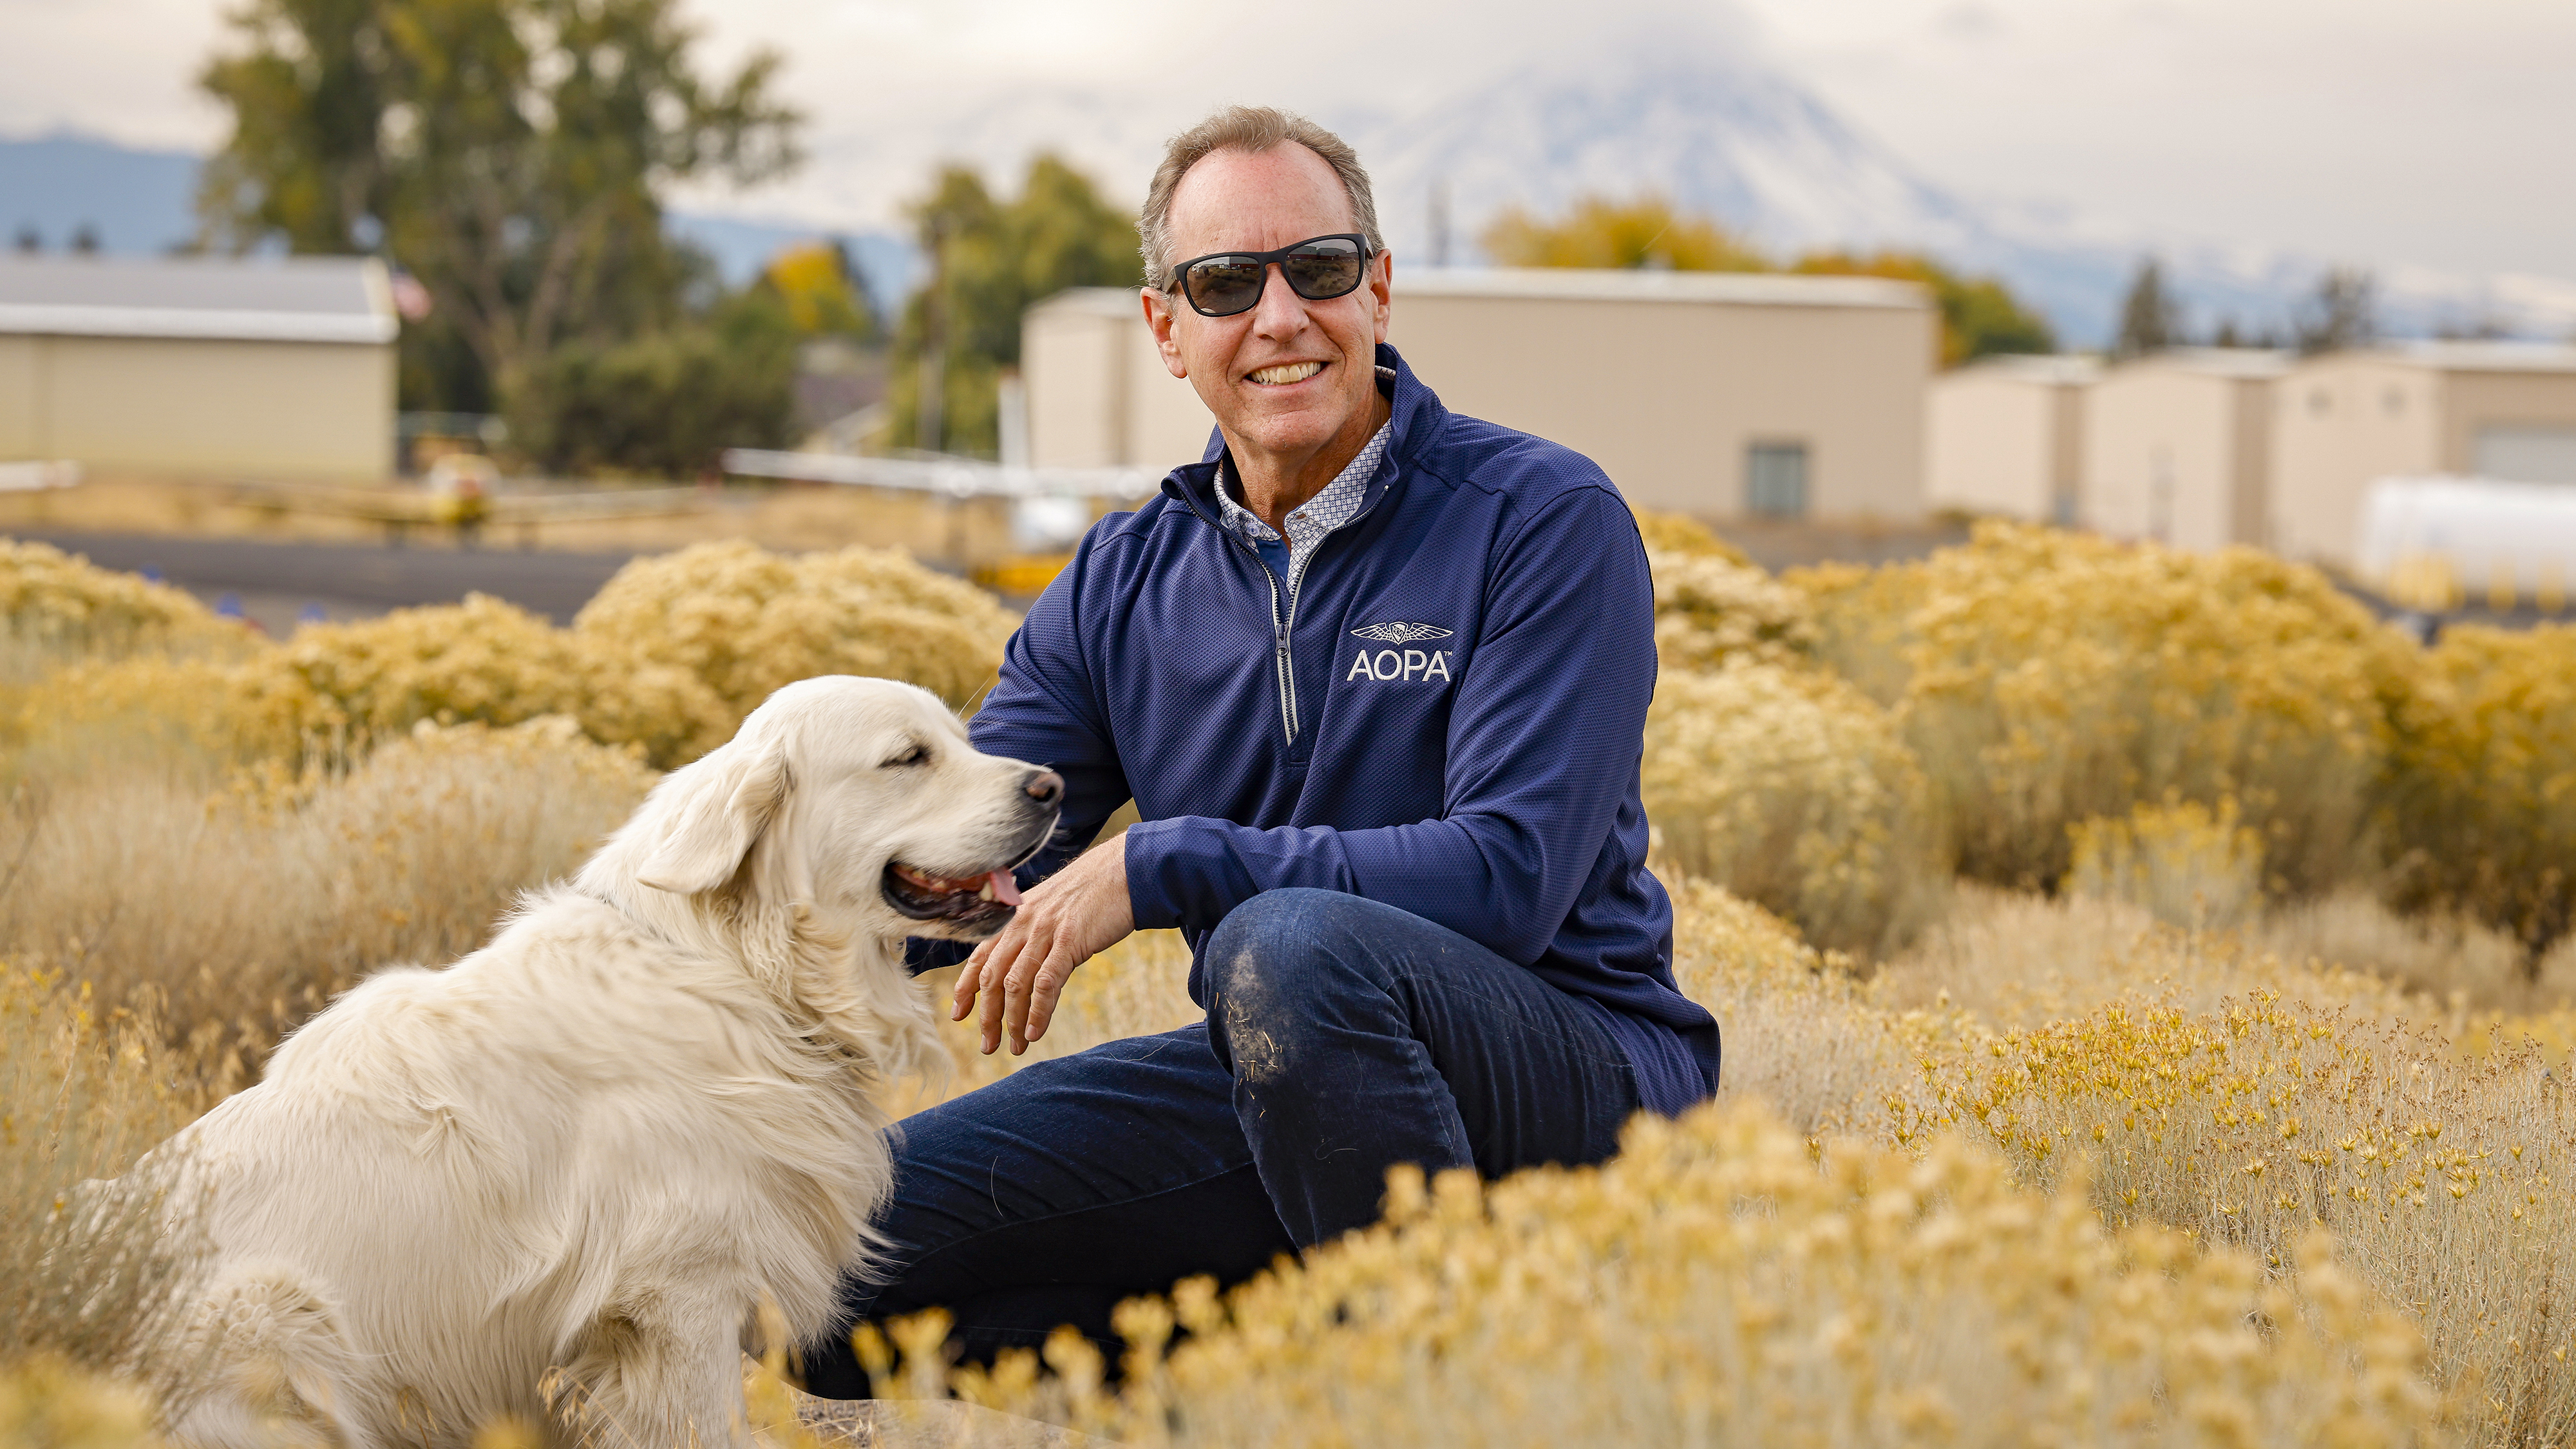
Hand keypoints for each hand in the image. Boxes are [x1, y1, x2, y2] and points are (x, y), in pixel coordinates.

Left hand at [952, 840, 1134, 1055]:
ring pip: (1016, 984)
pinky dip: (1037, 1012)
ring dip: (1012, 1022)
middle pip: (992, 977)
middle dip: (987, 1016)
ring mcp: (1045, 931)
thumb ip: (1033, 931)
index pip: (979, 957)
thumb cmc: (1092, 892)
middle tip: (988, 1045)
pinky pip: (1046, 983)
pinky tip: (1034, 1033)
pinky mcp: (1070, 941)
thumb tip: (1023, 960)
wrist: (1124, 871)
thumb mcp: (1052, 907)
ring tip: (1015, 1047)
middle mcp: (1022, 923)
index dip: (965, 989)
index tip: (958, 1015)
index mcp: (1015, 916)